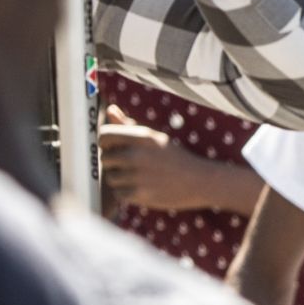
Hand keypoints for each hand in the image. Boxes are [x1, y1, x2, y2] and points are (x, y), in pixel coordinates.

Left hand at [98, 104, 225, 212]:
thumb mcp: (155, 136)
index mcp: (141, 137)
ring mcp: (137, 176)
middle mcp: (136, 155)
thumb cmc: (175, 157)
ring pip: (110, 177)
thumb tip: (110, 110)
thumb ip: (128, 125)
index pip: (104, 136)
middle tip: (129, 164)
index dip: (106, 142)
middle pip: (105, 158)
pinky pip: (119, 193)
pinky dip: (127, 192)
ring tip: (137, 176)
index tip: (113, 147)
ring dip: (120, 178)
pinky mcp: (139, 194)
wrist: (199, 181)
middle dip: (113, 162)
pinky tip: (142, 187)